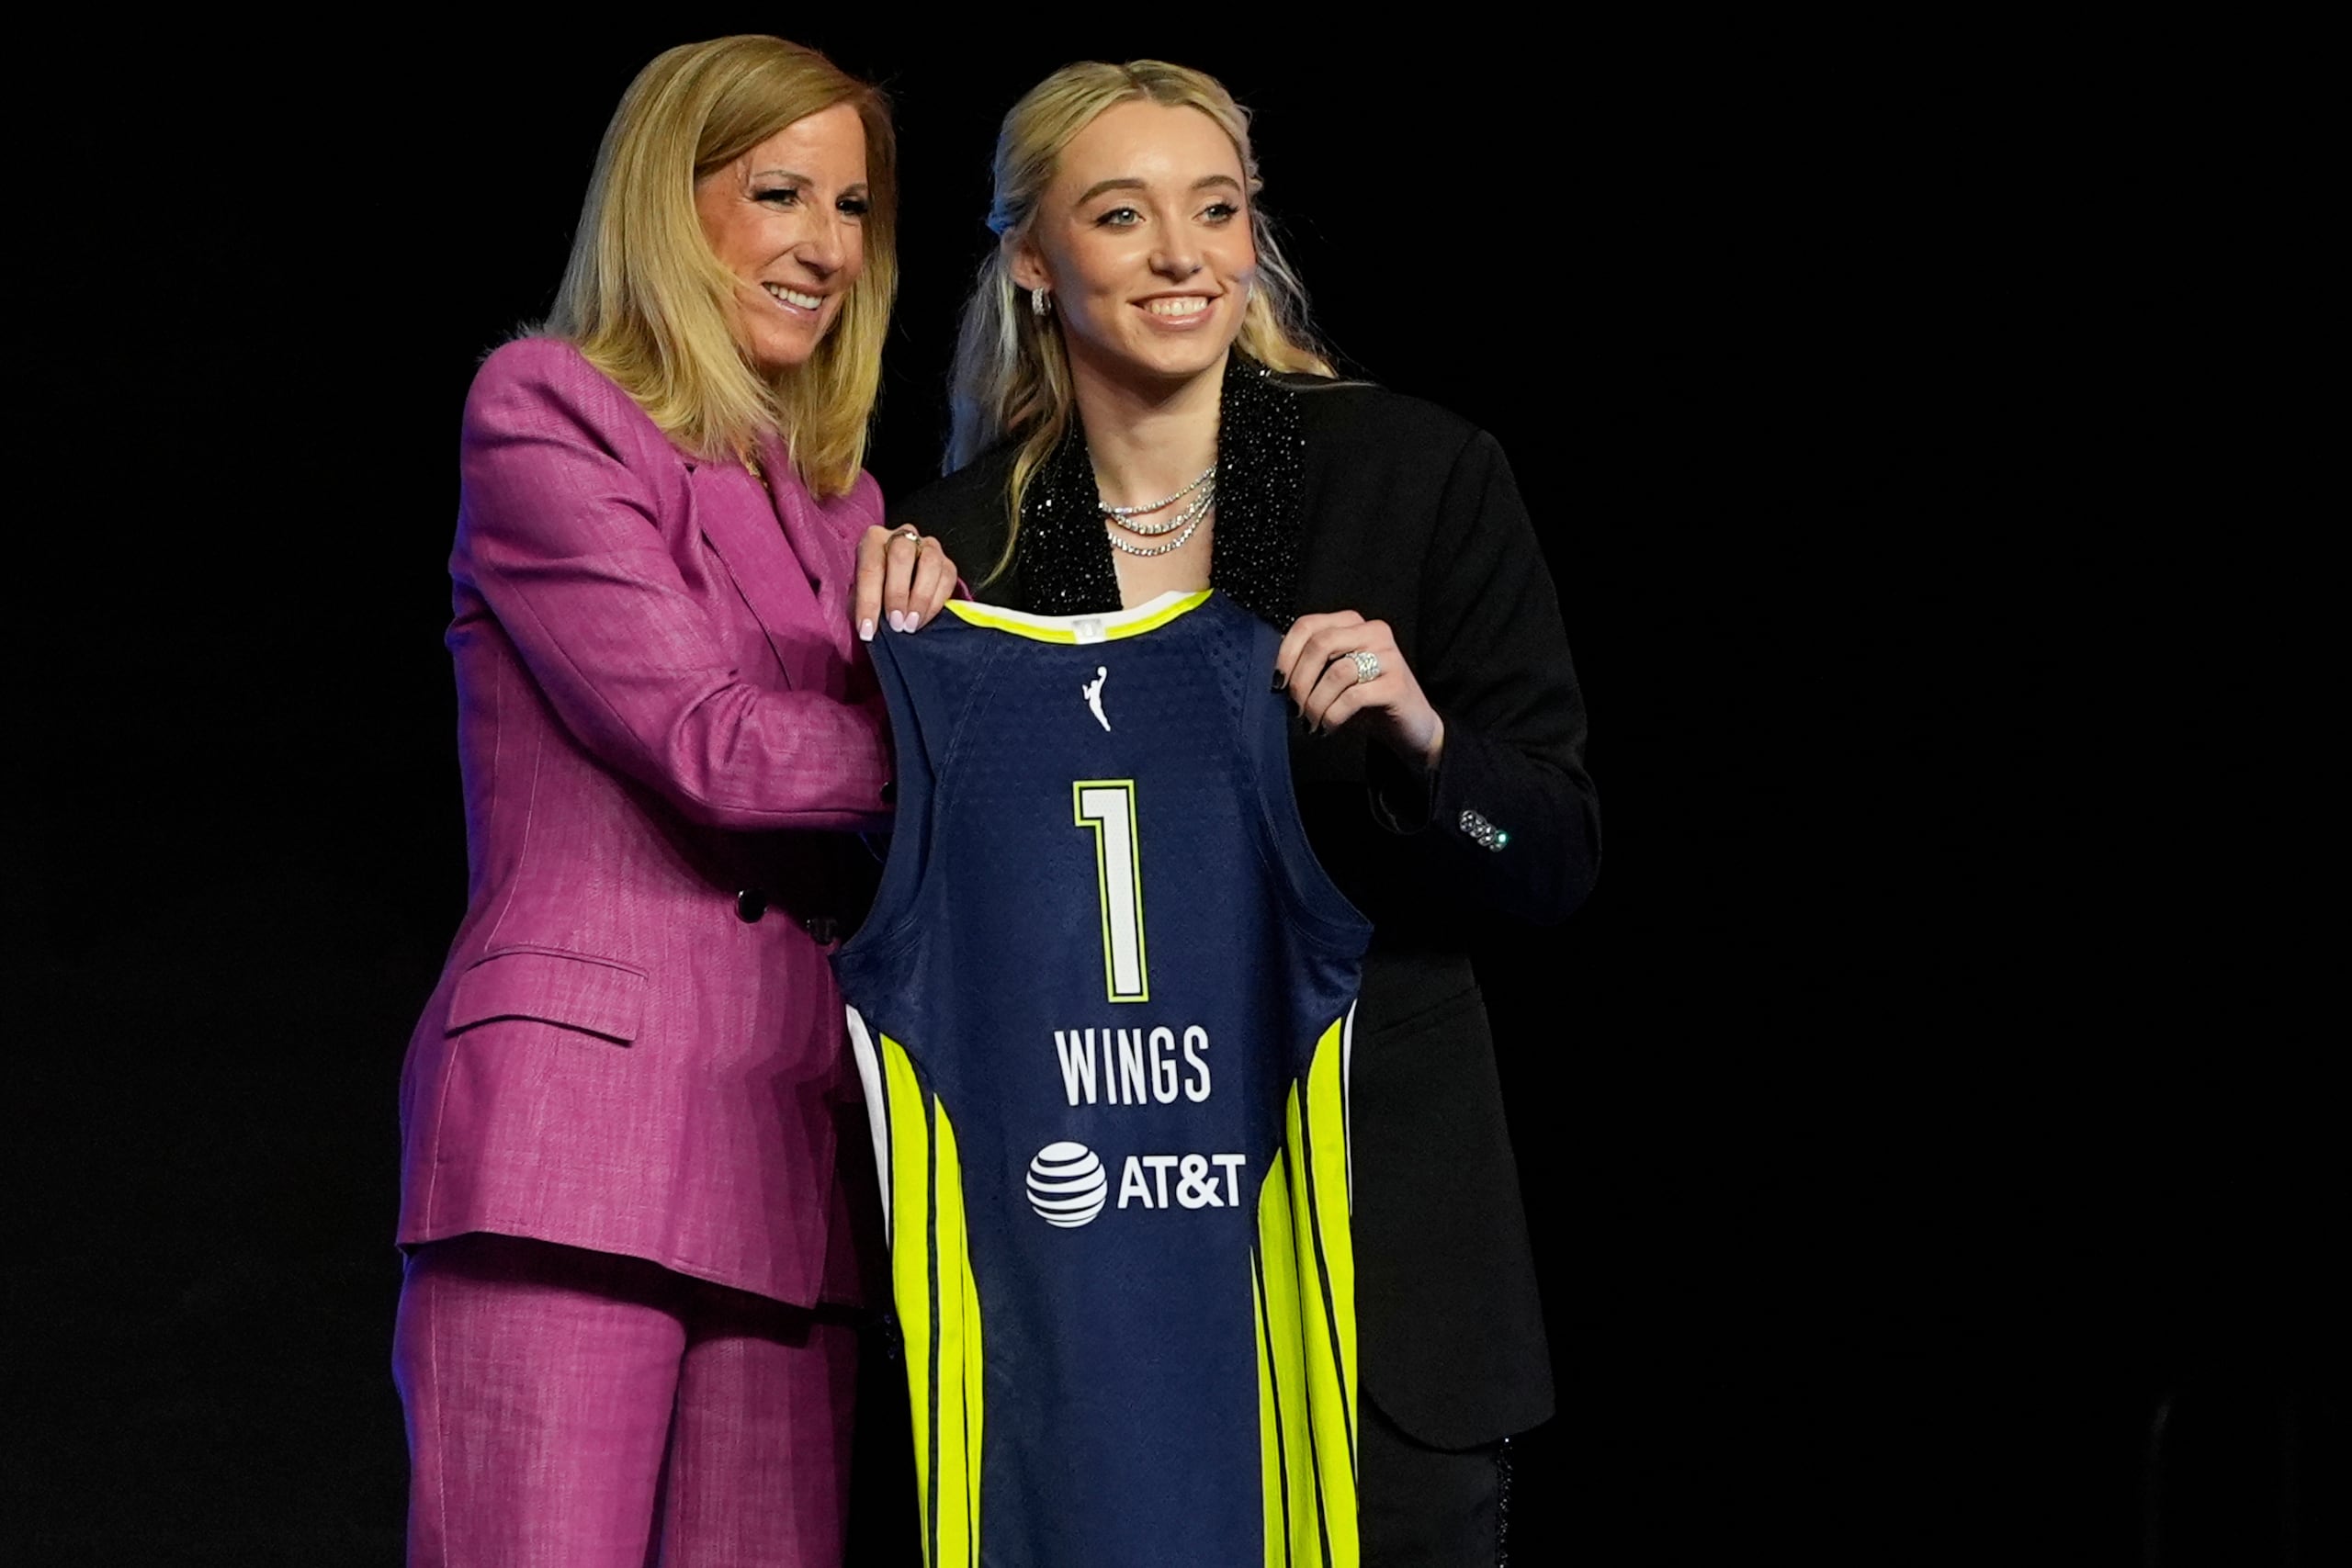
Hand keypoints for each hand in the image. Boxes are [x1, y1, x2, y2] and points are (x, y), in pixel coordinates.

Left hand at [854, 526, 956, 641]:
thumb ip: (863, 606)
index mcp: (873, 540)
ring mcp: (928, 546)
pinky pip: (947, 577)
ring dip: (920, 598)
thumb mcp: (861, 596)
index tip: (868, 630)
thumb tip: (868, 627)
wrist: (897, 589)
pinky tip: (923, 619)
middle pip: (901, 556)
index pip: (870, 567)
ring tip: (911, 624)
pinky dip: (935, 603)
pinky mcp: (947, 562)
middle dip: (898, 594)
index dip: (868, 602)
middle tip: (895, 623)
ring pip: (929, 563)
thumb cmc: (875, 591)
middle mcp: (901, 537)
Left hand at [1274, 611, 1443, 769]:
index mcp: (1353, 624)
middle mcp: (1373, 631)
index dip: (1286, 653)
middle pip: (1320, 644)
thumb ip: (1310, 664)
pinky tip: (1327, 727)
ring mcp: (1389, 656)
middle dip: (1299, 680)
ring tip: (1310, 721)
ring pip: (1336, 672)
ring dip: (1315, 703)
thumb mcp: (1333, 677)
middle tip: (1294, 707)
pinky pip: (1352, 696)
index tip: (1276, 683)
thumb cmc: (1366, 702)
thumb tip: (1275, 670)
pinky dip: (1332, 715)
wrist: (1411, 726)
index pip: (1308, 625)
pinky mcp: (1396, 684)